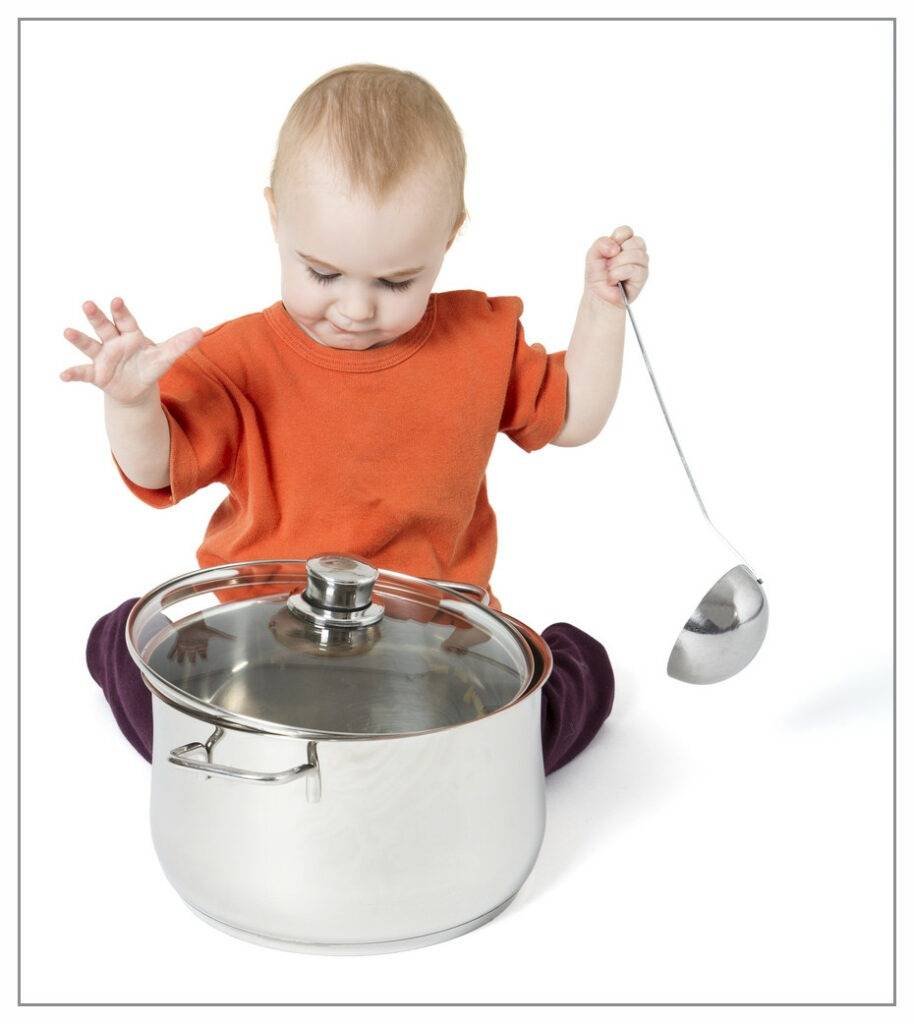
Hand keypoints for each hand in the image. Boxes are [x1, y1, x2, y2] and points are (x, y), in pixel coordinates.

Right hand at [60, 297, 202, 406]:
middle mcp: (113, 342)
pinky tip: (63, 375)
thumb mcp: (165, 357)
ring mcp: (103, 357)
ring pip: (89, 345)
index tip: (116, 300)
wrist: (137, 389)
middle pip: (104, 327)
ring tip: (68, 332)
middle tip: (88, 304)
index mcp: (131, 335)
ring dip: (78, 338)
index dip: (120, 311)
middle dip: (97, 316)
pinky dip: (73, 373)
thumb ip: (180, 344)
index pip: (125, 320)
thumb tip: (199, 332)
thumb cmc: (149, 366)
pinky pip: (82, 372)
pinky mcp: (96, 374)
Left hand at [166, 620, 235, 664]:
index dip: (204, 659)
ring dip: (180, 660)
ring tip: (179, 663)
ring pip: (182, 656)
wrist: (193, 621)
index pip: (203, 656)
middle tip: (192, 665)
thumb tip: (236, 638)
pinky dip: (171, 655)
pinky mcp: (178, 643)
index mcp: (201, 646)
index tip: (205, 660)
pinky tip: (169, 659)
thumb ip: (225, 637)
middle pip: (192, 658)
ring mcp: (185, 645)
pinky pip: (173, 651)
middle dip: (192, 662)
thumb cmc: (204, 628)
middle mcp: (193, 647)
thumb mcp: (215, 633)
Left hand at [584, 225, 648, 309]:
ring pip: (635, 254)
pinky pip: (632, 268)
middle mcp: (635, 252)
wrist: (598, 295)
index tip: (609, 250)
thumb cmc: (598, 276)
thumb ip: (601, 243)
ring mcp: (641, 264)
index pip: (626, 231)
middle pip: (635, 242)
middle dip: (617, 254)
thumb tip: (616, 247)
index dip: (618, 238)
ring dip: (617, 265)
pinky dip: (618, 274)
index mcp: (624, 244)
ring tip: (611, 274)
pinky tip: (614, 280)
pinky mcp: (642, 276)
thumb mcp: (593, 255)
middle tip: (608, 265)